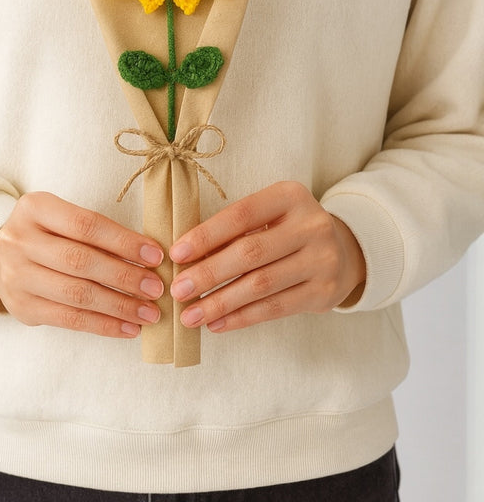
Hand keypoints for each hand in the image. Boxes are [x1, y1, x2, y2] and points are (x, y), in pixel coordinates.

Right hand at [0, 191, 163, 337]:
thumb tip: (150, 256)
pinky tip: (129, 328)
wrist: (1, 257)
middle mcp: (20, 240)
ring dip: (119, 306)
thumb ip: (98, 232)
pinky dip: (103, 325)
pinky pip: (69, 320)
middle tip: (156, 288)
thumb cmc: (50, 234)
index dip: (124, 241)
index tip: (156, 256)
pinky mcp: (21, 307)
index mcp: (35, 208)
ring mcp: (16, 276)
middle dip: (125, 276)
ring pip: (76, 294)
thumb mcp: (64, 217)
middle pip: (81, 261)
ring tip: (149, 313)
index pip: (86, 225)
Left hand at [169, 182, 365, 332]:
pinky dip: (241, 318)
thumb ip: (234, 231)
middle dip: (208, 274)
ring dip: (220, 303)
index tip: (176, 254)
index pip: (241, 215)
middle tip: (178, 290)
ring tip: (190, 315)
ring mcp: (322, 259)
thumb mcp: (268, 216)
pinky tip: (217, 324)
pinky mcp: (324, 292)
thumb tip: (185, 257)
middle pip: (250, 252)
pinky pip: (275, 308)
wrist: (343, 251)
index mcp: (290, 196)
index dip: (206, 235)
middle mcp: (311, 225)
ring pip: (261, 285)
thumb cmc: (288, 230)